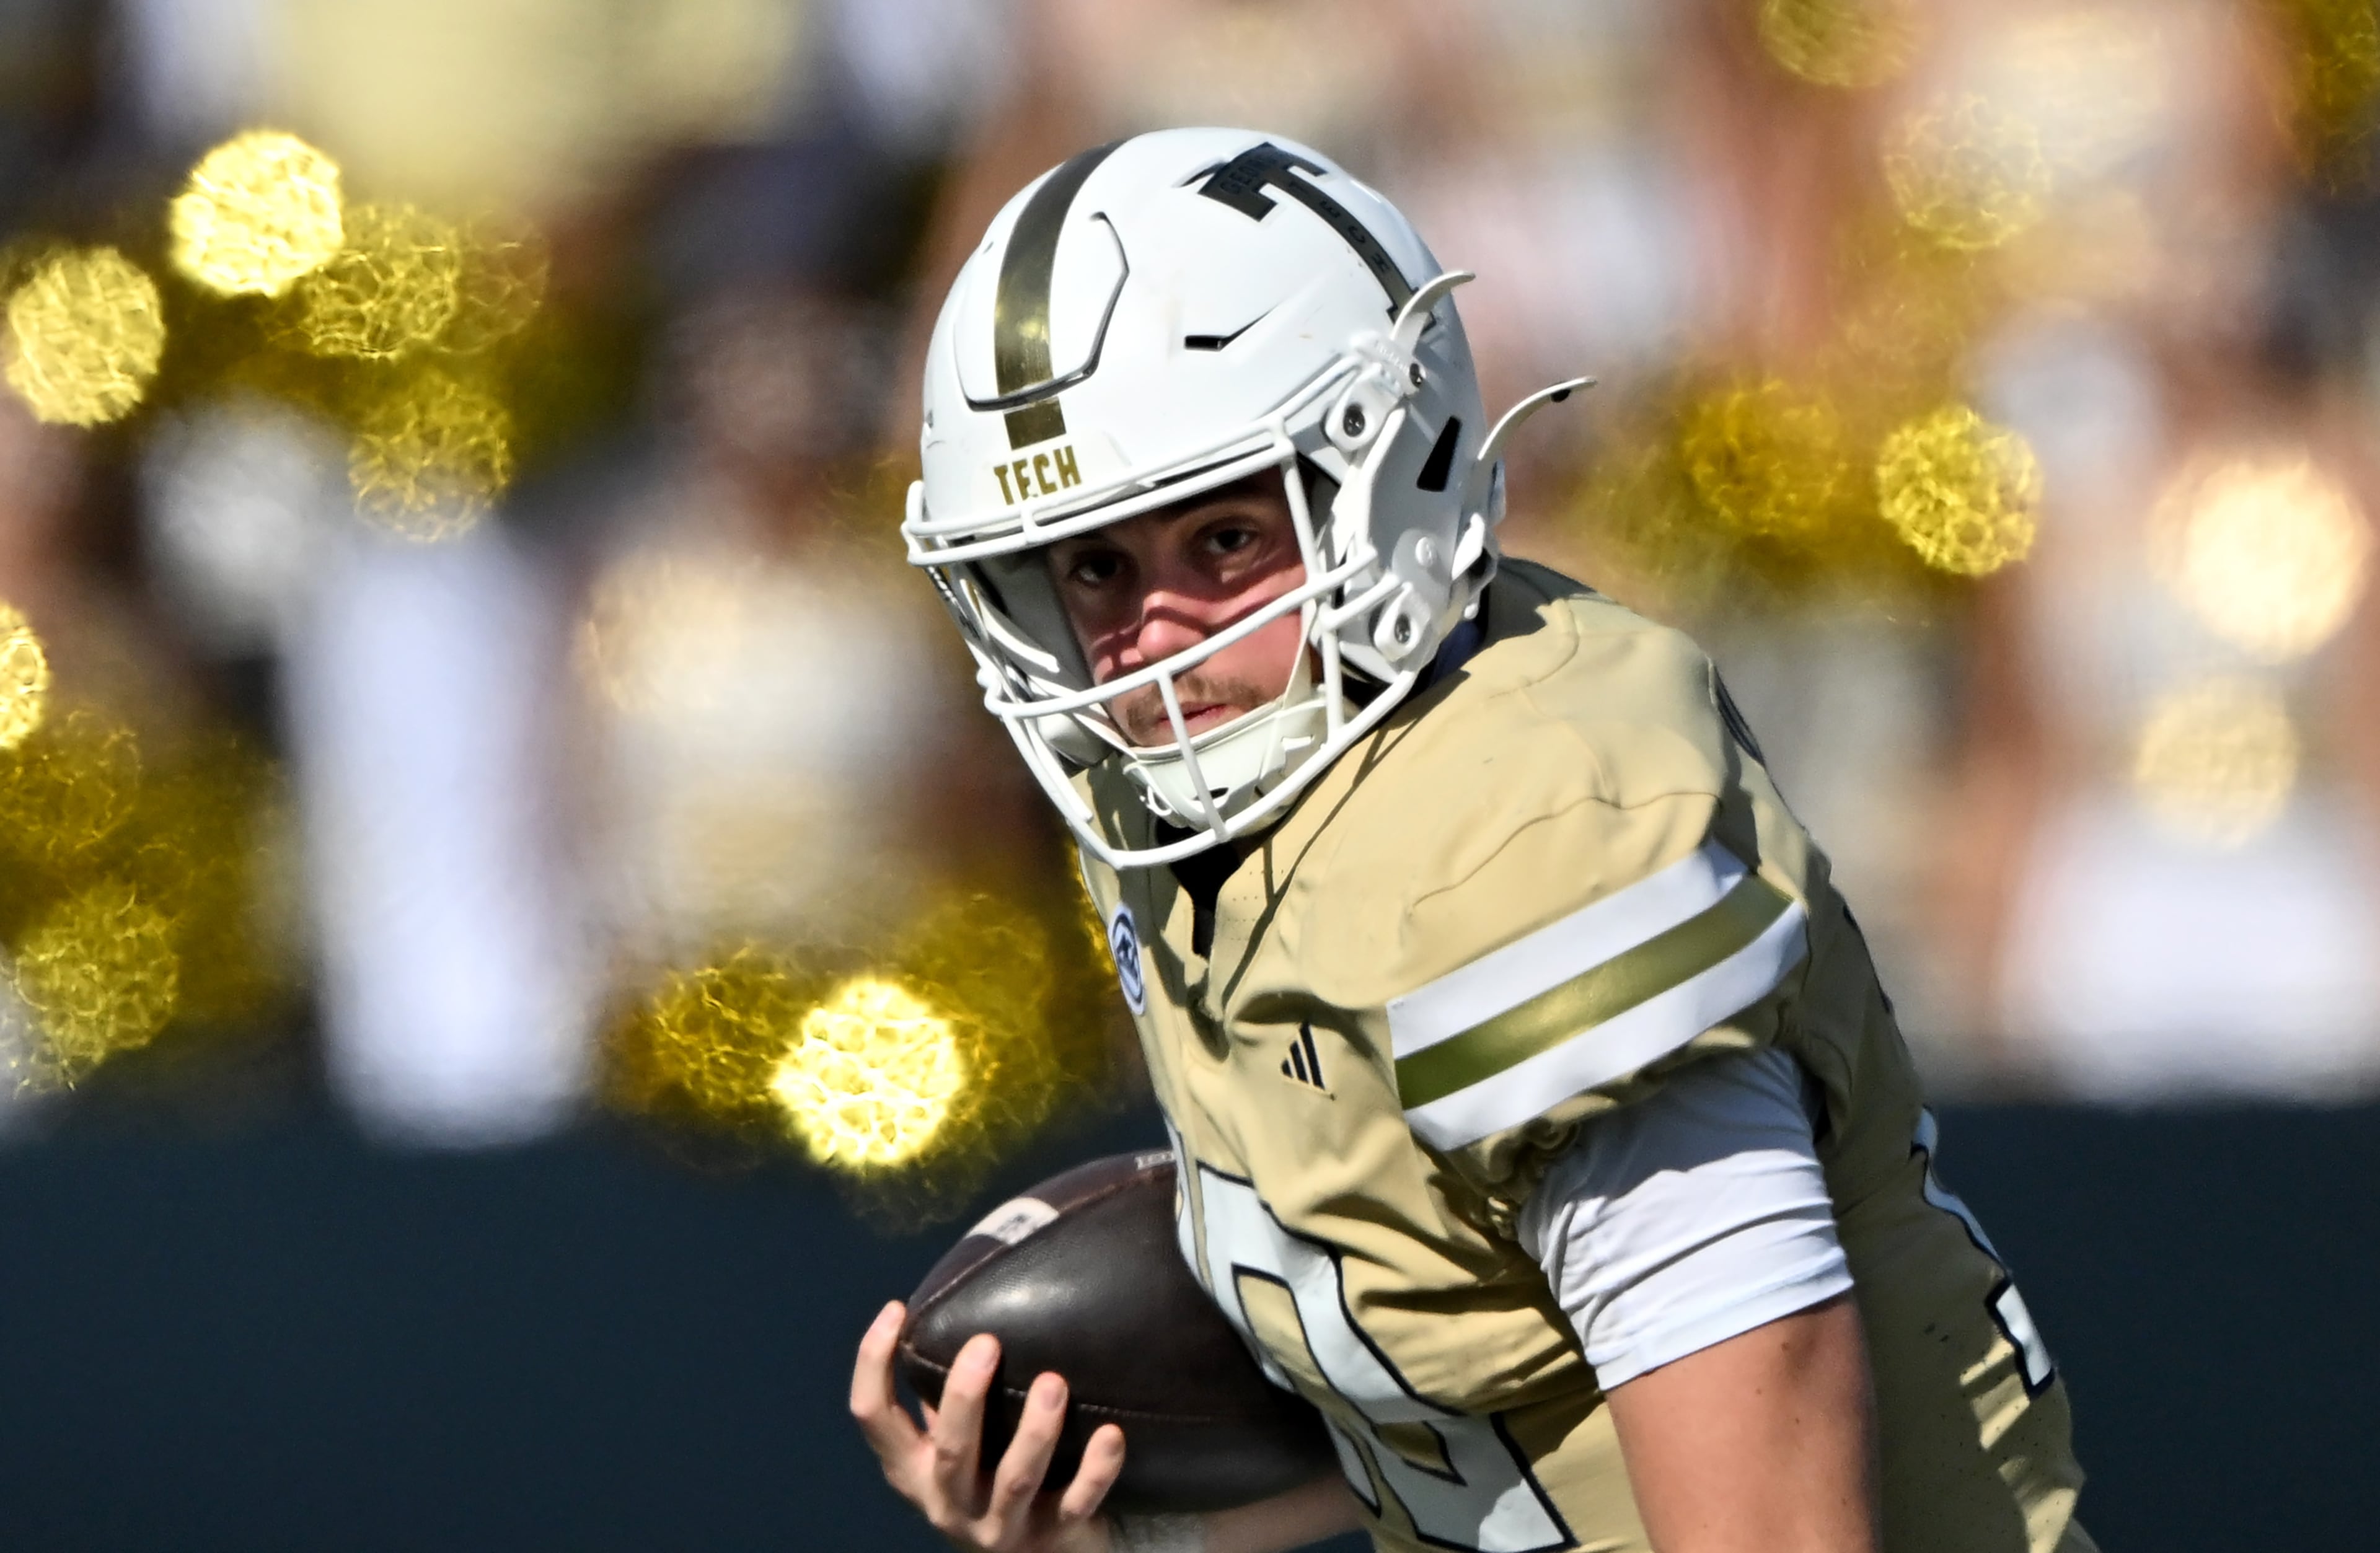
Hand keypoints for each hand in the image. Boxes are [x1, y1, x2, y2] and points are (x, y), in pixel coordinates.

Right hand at [851, 1300, 1128, 1551]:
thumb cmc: (987, 1479)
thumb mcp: (953, 1449)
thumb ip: (946, 1400)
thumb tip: (956, 1309)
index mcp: (913, 1471)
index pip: (873, 1418)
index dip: (874, 1364)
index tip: (895, 1309)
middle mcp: (949, 1502)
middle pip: (950, 1451)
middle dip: (966, 1397)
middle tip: (987, 1342)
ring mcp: (1000, 1527)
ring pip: (1015, 1480)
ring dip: (1034, 1431)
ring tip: (1055, 1383)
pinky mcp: (1052, 1537)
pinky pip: (1078, 1502)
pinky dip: (1096, 1469)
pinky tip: (1111, 1434)